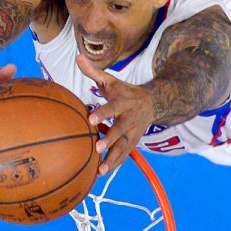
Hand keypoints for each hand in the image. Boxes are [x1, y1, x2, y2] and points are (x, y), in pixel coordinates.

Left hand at [76, 55, 154, 175]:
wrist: (152, 103)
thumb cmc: (125, 92)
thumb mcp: (112, 80)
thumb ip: (94, 72)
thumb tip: (78, 57)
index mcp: (124, 102)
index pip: (113, 107)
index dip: (103, 113)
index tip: (90, 120)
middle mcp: (131, 119)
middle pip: (121, 130)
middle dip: (110, 139)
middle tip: (97, 148)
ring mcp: (134, 133)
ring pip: (124, 147)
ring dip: (113, 158)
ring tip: (100, 170)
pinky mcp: (134, 143)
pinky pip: (124, 155)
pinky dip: (114, 164)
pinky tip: (101, 173)